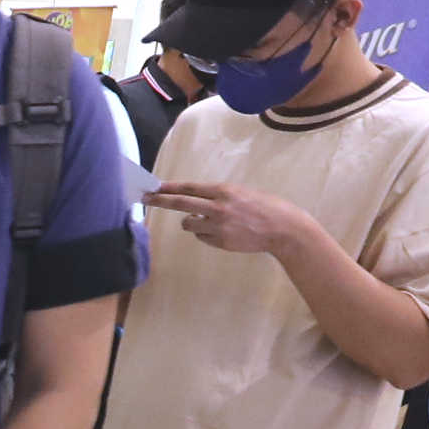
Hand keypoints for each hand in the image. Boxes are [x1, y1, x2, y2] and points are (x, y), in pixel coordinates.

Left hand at [141, 178, 320, 258]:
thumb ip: (218, 195)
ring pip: (188, 224)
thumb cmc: (264, 207)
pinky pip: (201, 237)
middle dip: (160, 201)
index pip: (189, 188)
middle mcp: (218, 207)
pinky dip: (207, 235)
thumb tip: (193, 198)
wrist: (283, 228)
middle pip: (180, 203)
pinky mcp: (220, 242)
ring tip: (212, 222)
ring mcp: (218, 226)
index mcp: (224, 191)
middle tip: (145, 199)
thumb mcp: (241, 193)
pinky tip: (225, 233)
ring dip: (192, 223)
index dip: (169, 188)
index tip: (152, 187)